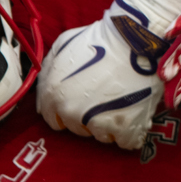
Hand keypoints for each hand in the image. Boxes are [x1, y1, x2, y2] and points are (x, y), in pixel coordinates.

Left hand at [36, 10, 163, 148]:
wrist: (136, 41)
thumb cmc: (99, 39)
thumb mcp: (62, 46)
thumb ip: (49, 72)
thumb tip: (45, 95)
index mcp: (53, 95)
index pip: (53, 120)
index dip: (67, 111)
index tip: (82, 104)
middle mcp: (71, 113)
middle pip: (77, 128)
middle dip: (88, 118)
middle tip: (104, 98)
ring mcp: (97, 123)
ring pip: (101, 136)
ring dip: (109, 125)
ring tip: (122, 102)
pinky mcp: (124, 130)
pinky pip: (125, 142)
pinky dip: (130, 133)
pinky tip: (135, 114)